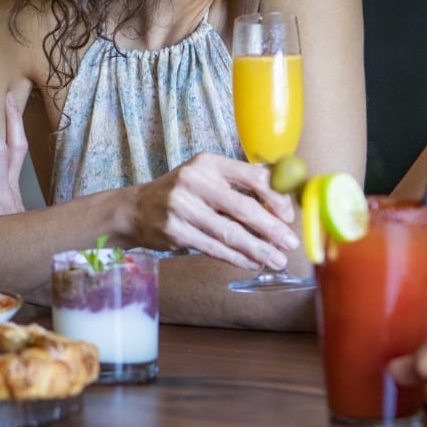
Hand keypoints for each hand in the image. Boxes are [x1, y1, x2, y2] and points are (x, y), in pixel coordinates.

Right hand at [126, 152, 299, 270]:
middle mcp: (195, 181)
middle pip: (243, 207)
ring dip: (258, 249)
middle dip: (271, 228)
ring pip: (230, 233)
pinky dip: (236, 257)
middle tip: (290, 243)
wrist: (136, 209)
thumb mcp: (209, 177)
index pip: (253, 176)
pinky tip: (252, 263)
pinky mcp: (175, 232)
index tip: (289, 215)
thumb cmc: (184, 193)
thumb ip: (241, 185)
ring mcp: (182, 207)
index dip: (276, 197)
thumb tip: (283, 202)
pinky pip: (214, 248)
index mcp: (210, 163)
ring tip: (277, 260)